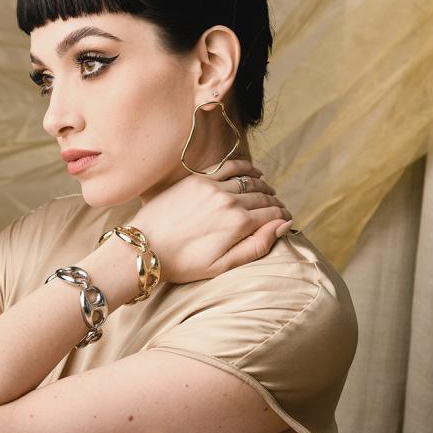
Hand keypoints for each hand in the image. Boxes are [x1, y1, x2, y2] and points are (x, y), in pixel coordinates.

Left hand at [130, 159, 291, 283]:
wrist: (146, 248)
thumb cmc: (183, 264)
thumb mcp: (223, 265)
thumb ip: (257, 246)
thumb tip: (283, 225)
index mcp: (238, 224)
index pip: (272, 214)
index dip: (282, 217)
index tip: (286, 220)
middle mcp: (229, 201)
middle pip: (263, 196)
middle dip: (274, 203)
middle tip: (277, 209)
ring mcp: (212, 187)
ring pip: (249, 180)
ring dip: (263, 185)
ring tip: (267, 192)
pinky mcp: (197, 180)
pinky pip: (229, 167)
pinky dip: (245, 167)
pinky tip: (253, 171)